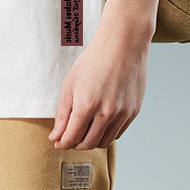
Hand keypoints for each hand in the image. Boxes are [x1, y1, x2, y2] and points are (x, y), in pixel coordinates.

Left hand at [48, 22, 149, 149]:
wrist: (122, 44)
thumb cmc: (94, 60)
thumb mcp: (71, 82)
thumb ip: (63, 112)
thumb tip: (56, 136)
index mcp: (86, 104)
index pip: (72, 137)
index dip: (62, 143)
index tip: (57, 142)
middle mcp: (106, 113)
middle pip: (88, 143)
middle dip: (75, 144)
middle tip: (68, 138)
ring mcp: (122, 114)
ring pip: (104, 142)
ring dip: (91, 142)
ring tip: (83, 132)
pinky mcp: (133, 112)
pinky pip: (118, 133)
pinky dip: (106, 134)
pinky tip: (98, 124)